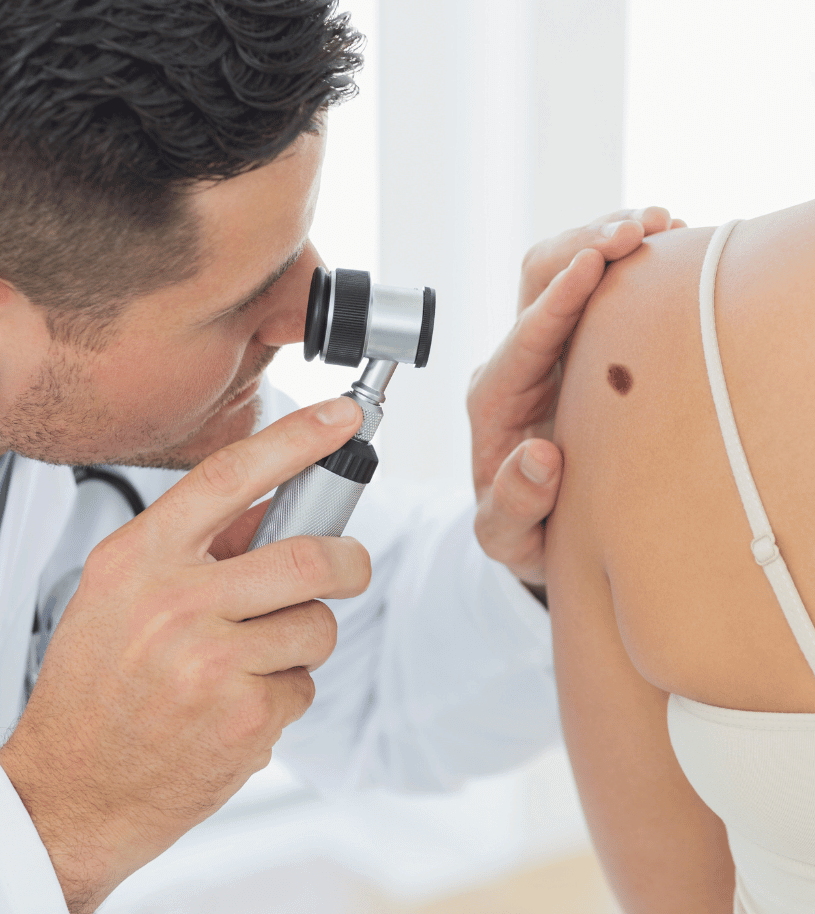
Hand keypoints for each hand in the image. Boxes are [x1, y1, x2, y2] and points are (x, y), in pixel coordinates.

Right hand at [0, 397, 369, 913]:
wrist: (69, 790)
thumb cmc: (97, 686)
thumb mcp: (122, 591)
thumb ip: (195, 544)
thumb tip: (273, 506)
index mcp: (140, 559)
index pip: (230, 475)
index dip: (297, 439)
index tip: (342, 420)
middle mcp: (175, 604)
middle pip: (309, 556)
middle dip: (347, 562)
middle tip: (348, 568)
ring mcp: (211, 662)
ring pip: (318, 625)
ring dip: (307, 639)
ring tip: (257, 658)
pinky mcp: (244, 716)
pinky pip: (304, 684)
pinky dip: (286, 692)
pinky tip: (239, 704)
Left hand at [468, 206, 684, 586]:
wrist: (538, 525)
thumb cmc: (522, 530)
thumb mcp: (508, 536)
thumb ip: (514, 505)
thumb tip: (540, 457)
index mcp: (496, 400)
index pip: (524, 338)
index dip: (559, 298)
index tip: (592, 262)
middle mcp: (518, 362)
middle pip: (538, 278)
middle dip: (586, 243)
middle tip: (639, 228)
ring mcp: (548, 347)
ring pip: (566, 268)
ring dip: (609, 238)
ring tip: (663, 223)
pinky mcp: (578, 343)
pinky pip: (600, 287)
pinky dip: (631, 260)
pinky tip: (670, 246)